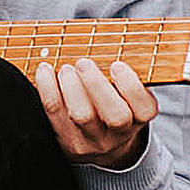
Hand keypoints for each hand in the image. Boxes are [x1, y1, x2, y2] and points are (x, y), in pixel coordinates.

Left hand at [36, 55, 155, 168]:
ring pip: (82, 116)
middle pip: (115, 116)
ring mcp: (92, 140)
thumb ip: (125, 75)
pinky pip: (54, 114)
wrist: (101, 148)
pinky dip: (48, 89)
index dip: (131, 86)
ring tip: (66, 69)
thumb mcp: (129, 96)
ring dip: (72, 87)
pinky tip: (45, 71)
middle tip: (83, 63)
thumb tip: (109, 41)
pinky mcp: (66, 139)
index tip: (117, 65)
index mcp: (139, 118)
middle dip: (98, 85)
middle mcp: (118, 134)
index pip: (144, 109)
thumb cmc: (115, 104)